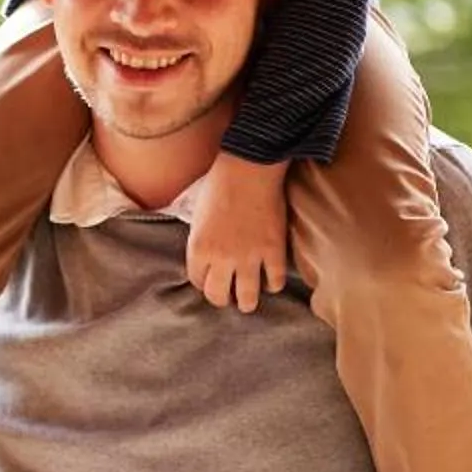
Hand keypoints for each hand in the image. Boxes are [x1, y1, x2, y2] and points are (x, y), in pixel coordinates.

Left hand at [187, 150, 289, 310]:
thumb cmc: (219, 185)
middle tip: (228, 295)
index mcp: (198, 249)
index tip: (210, 280)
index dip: (204, 282)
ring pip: (248, 298)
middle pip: (219, 296)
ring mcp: (250, 258)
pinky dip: (273, 284)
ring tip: (248, 301)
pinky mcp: (274, 252)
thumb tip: (198, 251)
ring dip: (247, 302)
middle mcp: (222, 258)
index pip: (198, 281)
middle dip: (222, 299)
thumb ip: (197, 237)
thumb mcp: (195, 213)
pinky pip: (275, 281)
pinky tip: (270, 281)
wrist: (249, 169)